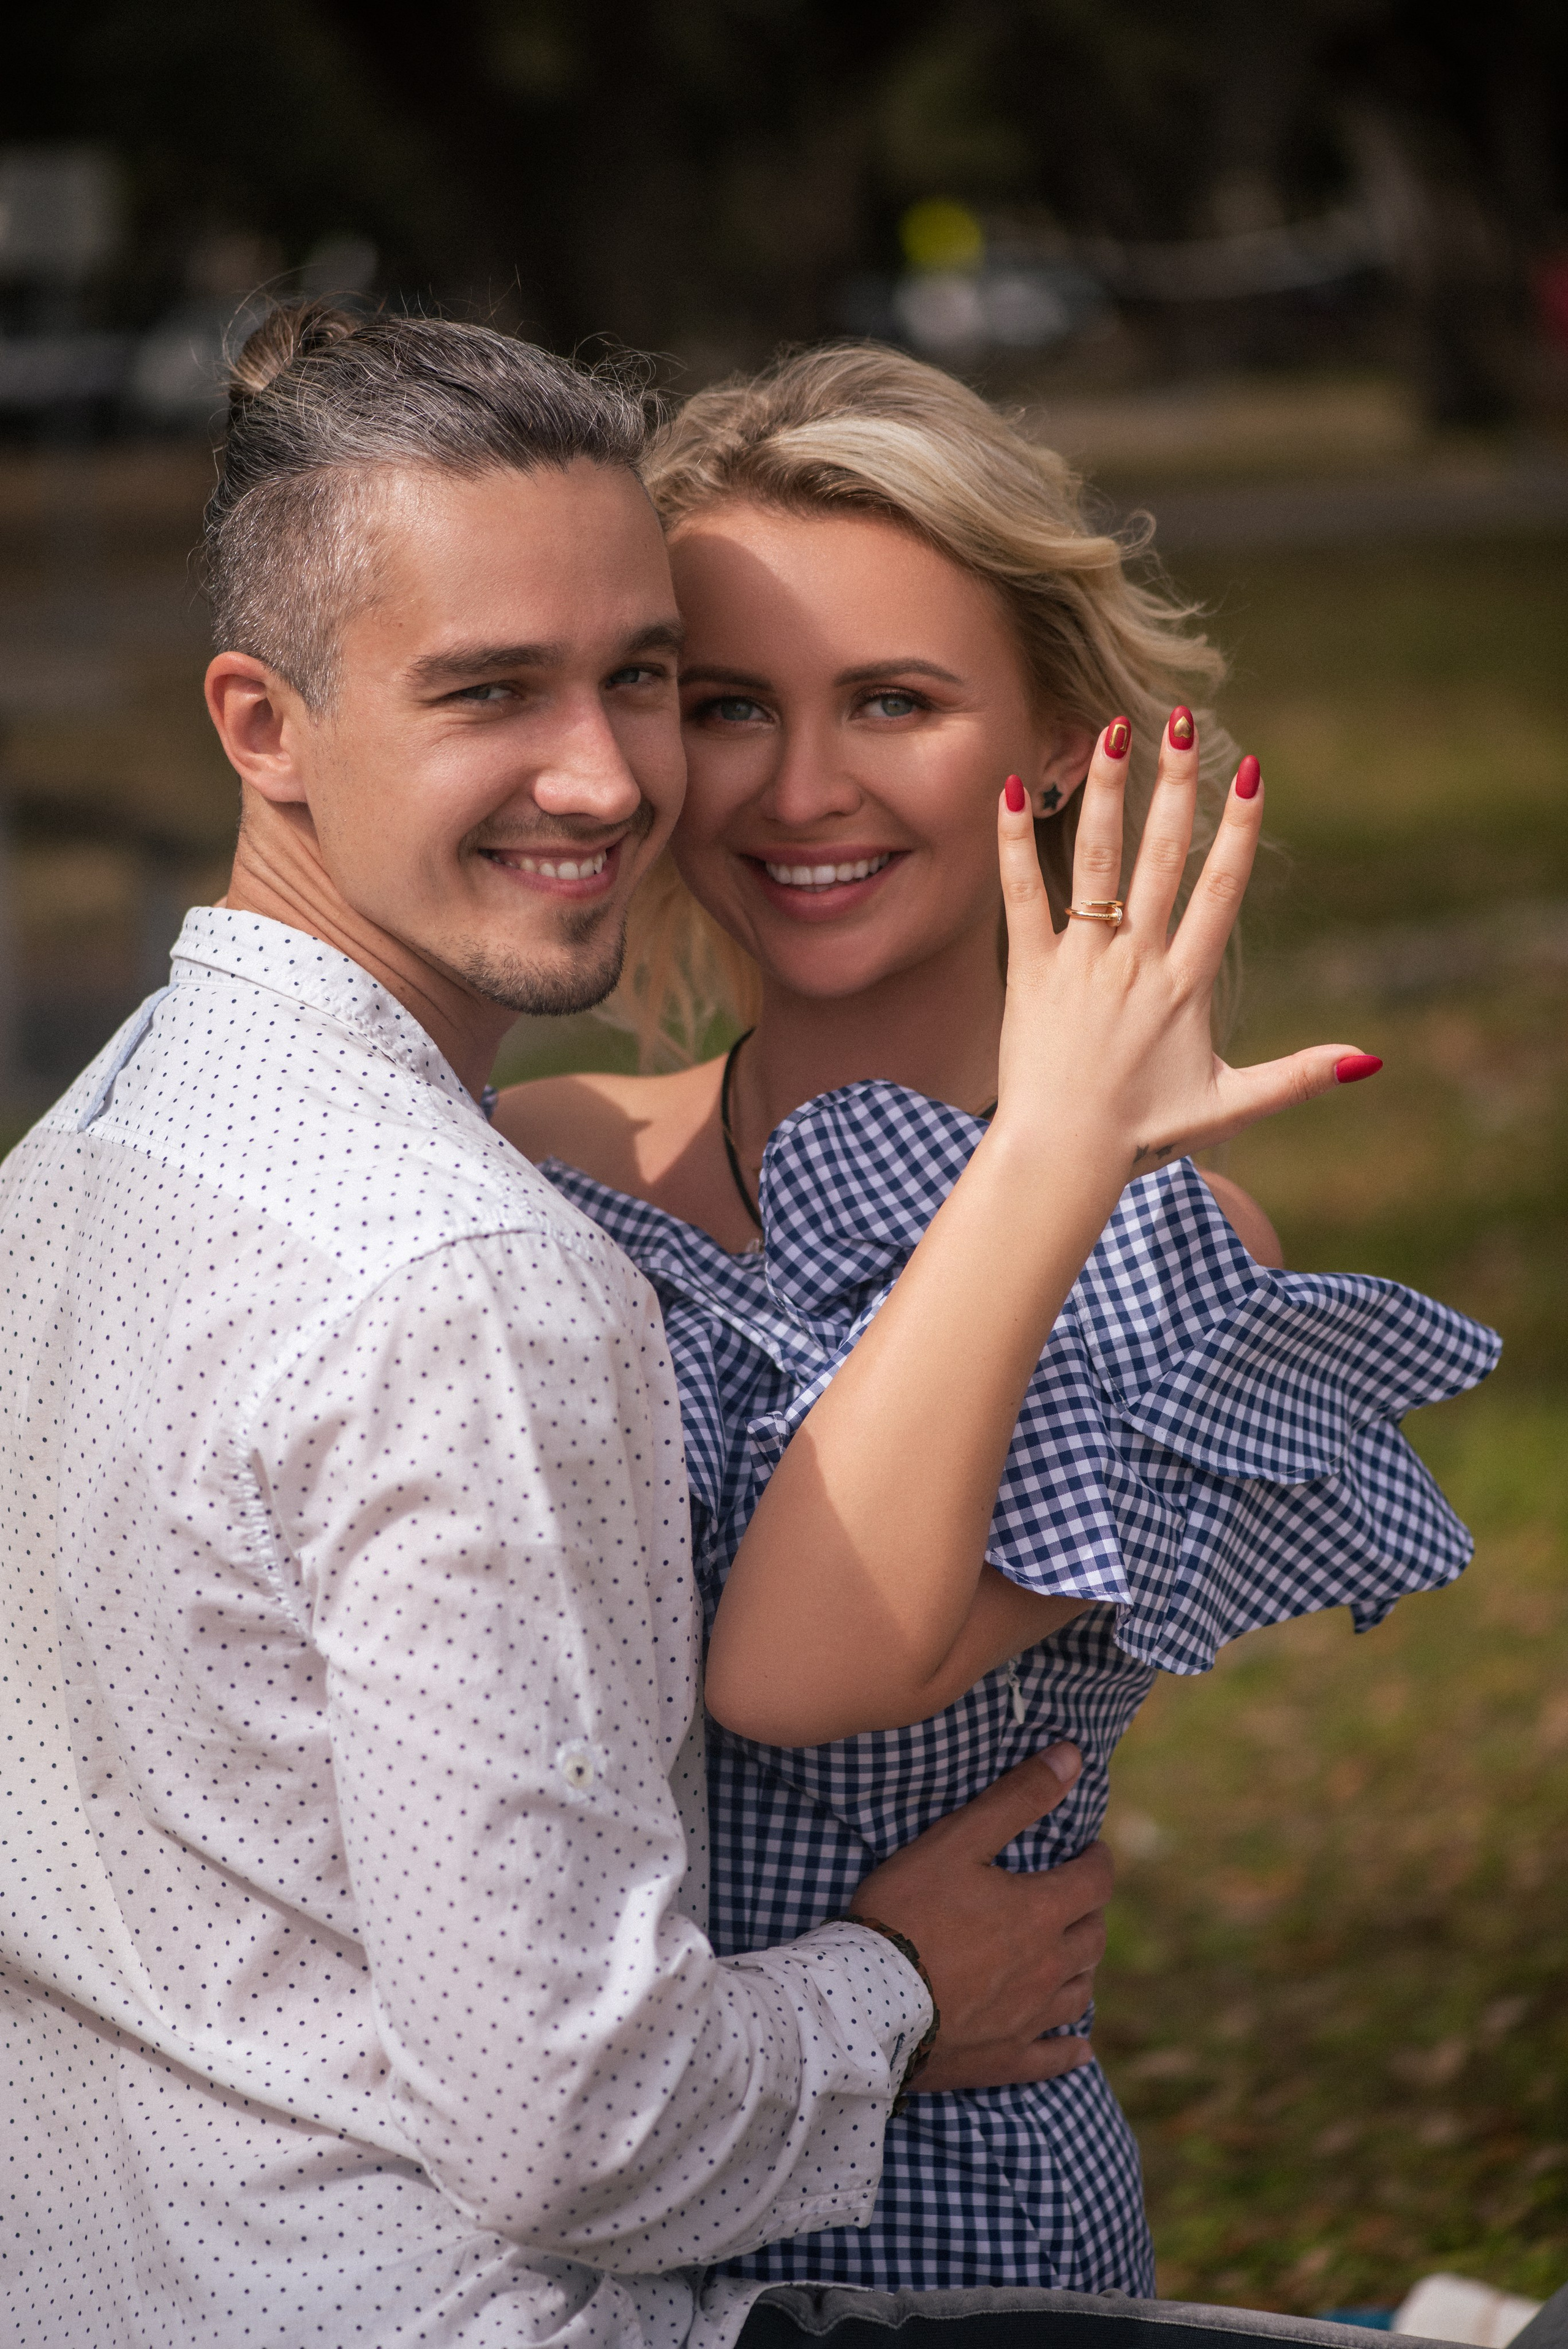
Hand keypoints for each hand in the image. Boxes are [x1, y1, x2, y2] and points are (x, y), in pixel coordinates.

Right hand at [850, 1742, 1109, 2092]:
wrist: (868, 2002)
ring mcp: (1030, 2018)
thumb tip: (1072, 1756)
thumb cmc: (908, 1911)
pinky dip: (1071, 2048)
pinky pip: (1054, 2057)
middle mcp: (1049, 1968)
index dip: (1096, 1860)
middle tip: (1072, 1897)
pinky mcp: (1006, 2059)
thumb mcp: (957, 1841)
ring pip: (1080, 1991)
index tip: (1088, 1851)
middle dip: (1088, 1911)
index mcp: (1042, 1913)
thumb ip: (1017, 1799)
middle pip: (1093, 1937)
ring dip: (1082, 1968)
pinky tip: (1078, 2047)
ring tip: (1069, 1954)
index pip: (1095, 1881)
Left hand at [994, 718, 1374, 1178]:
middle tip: (1183, 719)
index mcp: (1185, 984)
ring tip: (1112, 728)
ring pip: (1097, 864)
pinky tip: (1009, 788)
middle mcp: (1137, 962)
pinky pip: (1021, 898)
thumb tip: (1369, 1061)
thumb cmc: (1141, 1135)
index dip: (1239, 830)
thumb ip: (1297, 1077)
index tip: (1252, 771)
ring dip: (1107, 793)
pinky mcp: (1030, 973)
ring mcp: (1082, 964)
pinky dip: (1014, 844)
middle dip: (1176, 785)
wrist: (1063, 1158)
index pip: (1219, 890)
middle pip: (1164, 858)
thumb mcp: (1228, 1106)